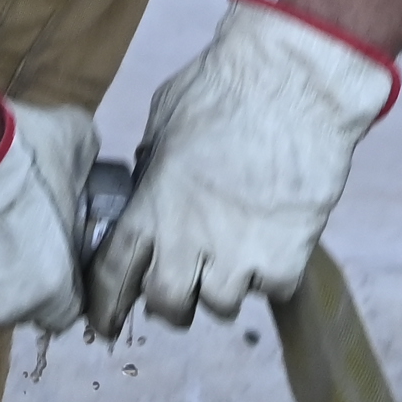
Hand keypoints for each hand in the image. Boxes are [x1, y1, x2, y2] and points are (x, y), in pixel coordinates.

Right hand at [0, 96, 98, 337]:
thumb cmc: (9, 155)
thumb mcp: (68, 140)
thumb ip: (82, 160)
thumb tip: (85, 158)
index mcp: (53, 286)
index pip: (64, 307)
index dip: (56, 279)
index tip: (44, 252)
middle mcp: (7, 311)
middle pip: (14, 303)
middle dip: (9, 272)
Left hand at [91, 0, 398, 335]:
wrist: (294, 80)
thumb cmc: (227, 85)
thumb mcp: (165, 121)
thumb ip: (153, 166)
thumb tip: (150, 183)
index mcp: (151, 206)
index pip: (113, 275)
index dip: (107, 306)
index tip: (108, 321)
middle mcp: (188, 239)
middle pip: (168, 306)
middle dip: (174, 301)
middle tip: (187, 282)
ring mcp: (238, 253)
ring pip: (222, 305)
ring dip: (227, 285)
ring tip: (239, 253)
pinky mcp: (287, 255)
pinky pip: (273, 288)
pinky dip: (274, 273)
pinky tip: (277, 241)